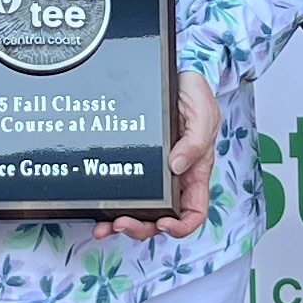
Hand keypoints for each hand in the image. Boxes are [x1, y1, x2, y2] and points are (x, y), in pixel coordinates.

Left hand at [95, 70, 221, 240]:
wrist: (174, 75)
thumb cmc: (193, 93)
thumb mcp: (203, 112)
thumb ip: (196, 140)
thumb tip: (178, 165)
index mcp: (195, 170)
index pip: (194, 211)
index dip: (181, 225)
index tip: (164, 223)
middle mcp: (175, 178)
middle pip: (163, 218)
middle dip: (143, 227)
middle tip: (122, 223)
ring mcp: (156, 174)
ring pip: (142, 211)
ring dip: (124, 223)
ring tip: (106, 225)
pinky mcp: (138, 165)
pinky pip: (127, 192)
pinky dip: (112, 206)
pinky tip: (99, 212)